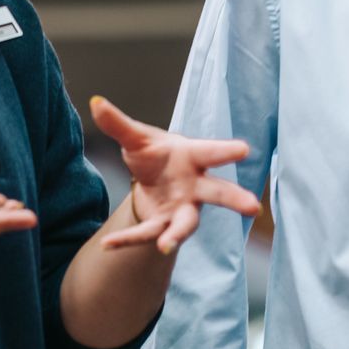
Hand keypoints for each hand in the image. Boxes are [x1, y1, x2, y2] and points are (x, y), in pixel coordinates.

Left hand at [89, 96, 257, 252]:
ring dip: (178, 235)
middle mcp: (196, 185)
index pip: (211, 151)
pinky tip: (109, 243)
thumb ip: (118, 123)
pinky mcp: (165, 224)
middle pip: (218, 192)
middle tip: (253, 207)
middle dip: (235, 199)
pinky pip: (150, 233)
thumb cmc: (155, 154)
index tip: (244, 149)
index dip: (227, 151)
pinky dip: (129, 239)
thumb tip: (95, 103)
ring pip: (187, 224)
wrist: (152, 180)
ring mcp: (184, 208)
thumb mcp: (136, 138)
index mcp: (193, 156)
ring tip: (167, 246)